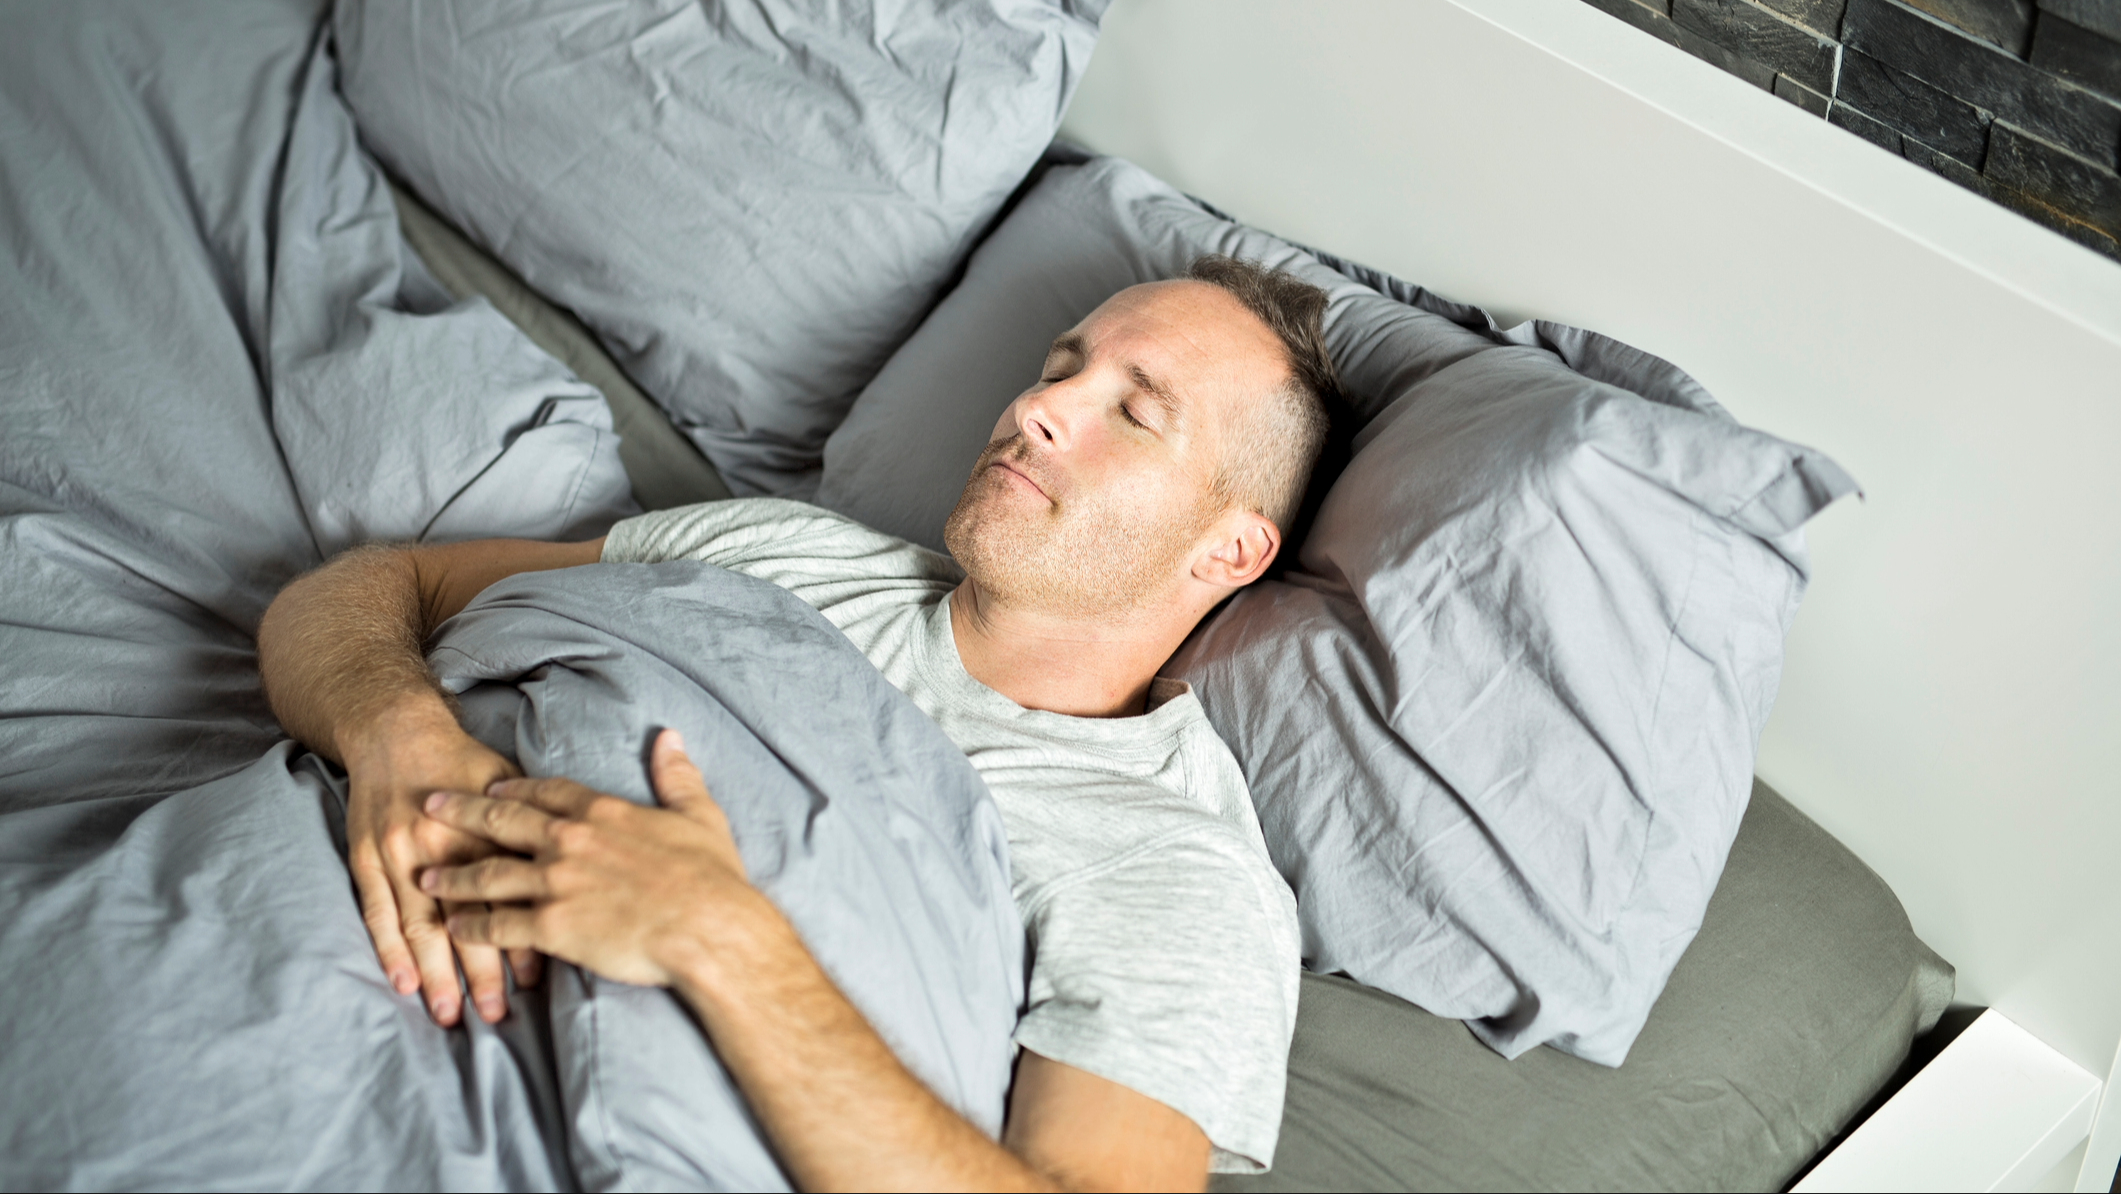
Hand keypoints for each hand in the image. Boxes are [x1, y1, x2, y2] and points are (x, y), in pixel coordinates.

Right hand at [340, 695, 538, 1024]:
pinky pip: (377, 911)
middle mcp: (442, 843)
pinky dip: (390, 950)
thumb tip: (571, 869)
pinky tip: (404, 983)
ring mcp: (399, 853)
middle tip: (497, 1014)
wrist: (395, 730)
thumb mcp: (509, 783)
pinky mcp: (366, 858)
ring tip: (451, 1013)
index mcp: (484, 827)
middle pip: (466, 918)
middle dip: (481, 971)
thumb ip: (534, 827)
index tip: (536, 979)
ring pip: (422, 923)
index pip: (508, 895)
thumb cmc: (463, 761)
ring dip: (437, 973)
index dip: (521, 937)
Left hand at [420, 730, 759, 987]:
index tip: (490, 788)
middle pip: (501, 823)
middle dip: (460, 814)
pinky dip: (473, 928)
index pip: (545, 793)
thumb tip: (670, 737)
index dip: (513, 790)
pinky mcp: (552, 927)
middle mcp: (569, 842)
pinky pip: (500, 926)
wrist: (708, 927)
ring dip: (453, 877)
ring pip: (488, 875)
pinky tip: (454, 929)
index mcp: (601, 813)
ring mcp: (556, 884)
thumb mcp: (700, 814)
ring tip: (424, 877)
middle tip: (429, 807)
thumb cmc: (710, 875)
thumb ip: (677, 776)